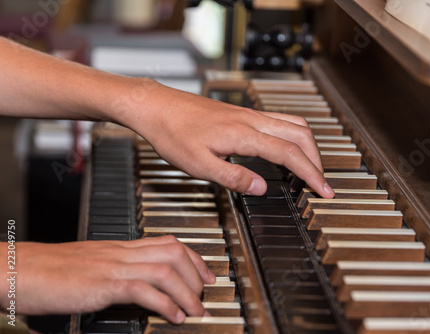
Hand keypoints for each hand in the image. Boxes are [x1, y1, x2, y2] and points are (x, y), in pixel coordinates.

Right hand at [1, 236, 214, 323]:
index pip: (168, 242)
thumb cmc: (48, 270)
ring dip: (187, 292)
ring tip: (196, 311)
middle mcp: (121, 253)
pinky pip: (143, 290)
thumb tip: (138, 286)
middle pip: (174, 251)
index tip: (205, 274)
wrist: (18, 269)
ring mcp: (112, 266)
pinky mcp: (101, 285)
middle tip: (206, 294)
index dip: (193, 257)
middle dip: (198, 273)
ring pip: (165, 269)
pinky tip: (174, 317)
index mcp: (120, 248)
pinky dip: (165, 304)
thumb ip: (116, 271)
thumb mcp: (91, 266)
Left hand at [117, 82, 334, 197]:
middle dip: (316, 160)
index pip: (290, 154)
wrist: (156, 106)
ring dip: (307, 146)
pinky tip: (286, 148)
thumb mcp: (198, 164)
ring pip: (293, 124)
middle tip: (320, 183)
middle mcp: (251, 120)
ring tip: (309, 167)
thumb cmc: (172, 132)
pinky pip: (279, 120)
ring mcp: (248, 114)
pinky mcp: (242, 113)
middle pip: (300, 135)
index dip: (311, 174)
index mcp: (244, 134)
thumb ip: (233, 177)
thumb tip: (262, 188)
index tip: (324, 190)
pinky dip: (293, 136)